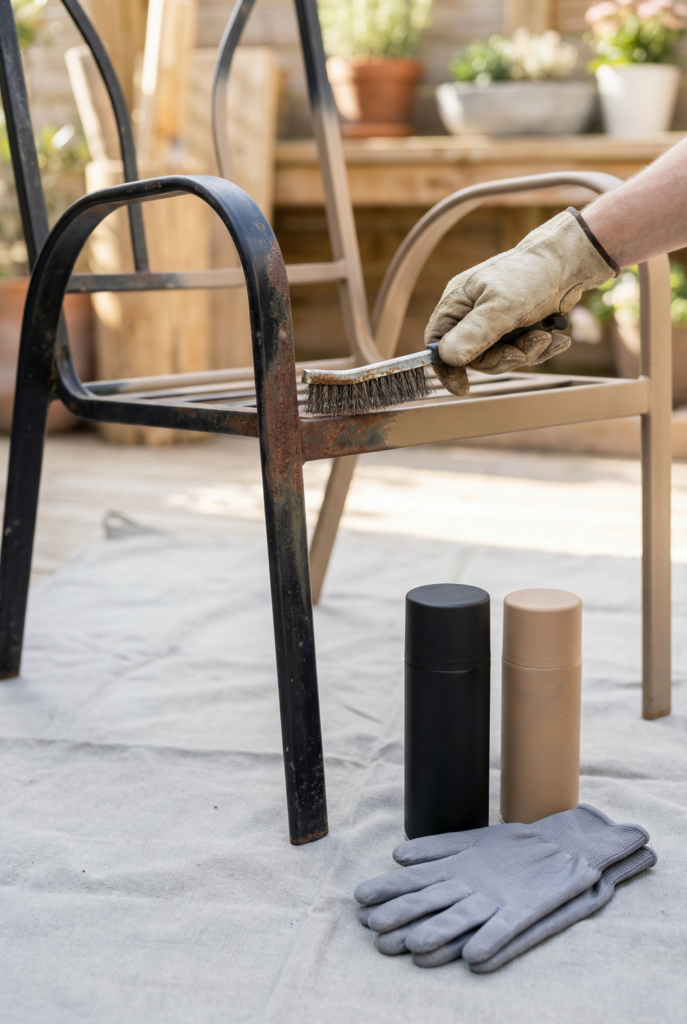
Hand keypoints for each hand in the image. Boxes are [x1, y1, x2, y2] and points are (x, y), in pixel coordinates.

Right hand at [424, 209, 617, 374]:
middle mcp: (472, 314)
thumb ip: (474, 333)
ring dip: (527, 353)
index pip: (438, 342)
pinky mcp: (516, 327)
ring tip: (546, 337)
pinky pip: (520, 351)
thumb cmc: (530, 274)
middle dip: (503, 358)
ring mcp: (494, 322)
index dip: (447, 367)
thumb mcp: (501, 306)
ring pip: (500, 356)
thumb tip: (447, 358)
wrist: (569, 262)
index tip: (462, 387)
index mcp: (457, 303)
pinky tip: (557, 339)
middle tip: (523, 351)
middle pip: (474, 357)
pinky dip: (539, 349)